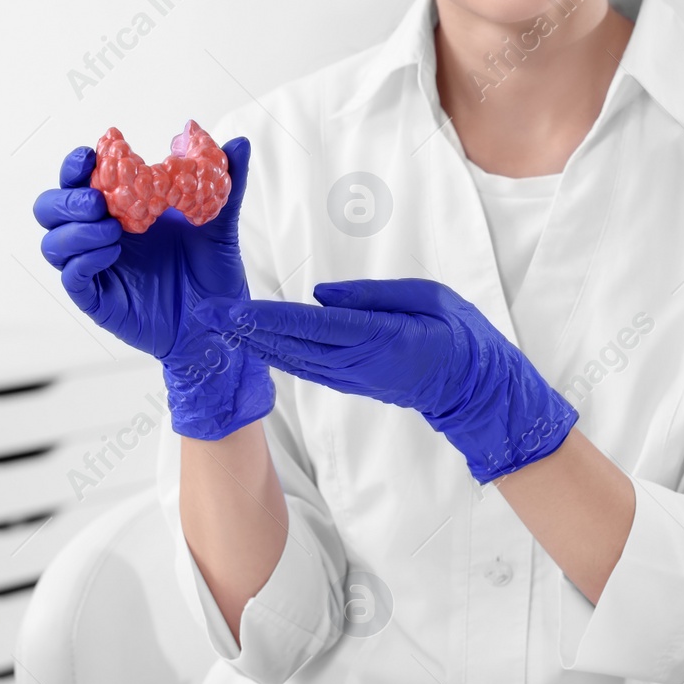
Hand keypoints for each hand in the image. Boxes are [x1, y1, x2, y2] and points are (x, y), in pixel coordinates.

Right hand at [31, 139, 273, 439]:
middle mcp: (101, 236)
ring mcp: (96, 268)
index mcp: (120, 210)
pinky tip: (111, 252)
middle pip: (51, 208)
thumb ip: (228, 184)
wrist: (219, 323)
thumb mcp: (221, 225)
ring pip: (53, 243)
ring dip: (75, 230)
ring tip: (113, 229)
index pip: (80, 180)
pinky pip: (72, 277)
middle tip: (97, 199)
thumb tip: (239, 141)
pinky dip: (84, 260)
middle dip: (65, 198)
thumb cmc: (213, 273)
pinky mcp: (98, 299)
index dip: (77, 165)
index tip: (91, 155)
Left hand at [200, 279, 576, 482]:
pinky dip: (277, 356)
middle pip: (292, 345)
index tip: (236, 309)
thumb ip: (372, 296)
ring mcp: (353, 377)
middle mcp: (358, 363)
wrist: (475, 388)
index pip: (314, 325)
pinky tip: (254, 344)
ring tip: (219, 326)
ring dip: (254, 343)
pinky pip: (307, 368)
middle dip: (247, 329)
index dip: (271, 318)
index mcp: (379, 338)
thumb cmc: (459, 335)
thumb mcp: (426, 298)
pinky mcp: (352, 383)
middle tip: (207, 314)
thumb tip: (319, 295)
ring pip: (293, 360)